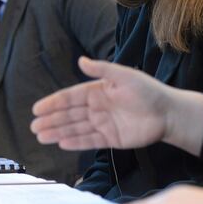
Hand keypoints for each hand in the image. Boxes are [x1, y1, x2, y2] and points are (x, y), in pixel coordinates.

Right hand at [31, 57, 172, 150]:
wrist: (168, 113)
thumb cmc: (148, 90)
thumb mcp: (125, 76)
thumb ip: (102, 70)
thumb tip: (80, 60)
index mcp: (99, 90)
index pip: (71, 97)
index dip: (54, 102)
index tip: (37, 108)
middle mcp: (98, 107)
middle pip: (70, 114)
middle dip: (52, 119)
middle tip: (34, 126)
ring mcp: (104, 123)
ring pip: (76, 128)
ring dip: (59, 131)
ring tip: (41, 136)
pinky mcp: (111, 138)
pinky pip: (89, 141)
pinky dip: (75, 142)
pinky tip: (61, 143)